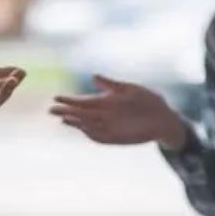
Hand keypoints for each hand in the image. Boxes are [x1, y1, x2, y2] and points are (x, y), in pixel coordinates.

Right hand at [50, 75, 186, 149]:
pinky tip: (83, 130)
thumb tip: (94, 76)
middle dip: (67, 112)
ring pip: (88, 126)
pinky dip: (92, 134)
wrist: (163, 118)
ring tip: (64, 120)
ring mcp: (110, 127)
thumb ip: (112, 85)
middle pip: (81, 114)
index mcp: (106, 101)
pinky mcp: (117, 138)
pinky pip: (101, 138)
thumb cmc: (148, 100)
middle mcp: (105, 115)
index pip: (83, 101)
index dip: (70, 100)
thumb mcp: (131, 89)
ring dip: (76, 123)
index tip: (56, 97)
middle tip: (51, 110)